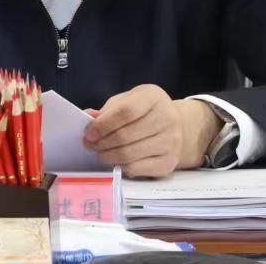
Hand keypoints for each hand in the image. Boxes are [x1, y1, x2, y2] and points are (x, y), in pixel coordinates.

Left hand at [81, 84, 221, 177]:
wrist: (177, 127)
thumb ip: (108, 110)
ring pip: (129, 155)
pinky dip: (121, 166)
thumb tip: (88, 118)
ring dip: (108, 156)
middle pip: (126, 136)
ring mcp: (170, 142)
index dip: (104, 124)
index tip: (89, 133)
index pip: (126, 111)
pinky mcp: (168, 163)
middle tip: (89, 145)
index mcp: (154, 97)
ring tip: (100, 153)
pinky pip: (137, 168)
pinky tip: (116, 160)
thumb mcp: (129, 101)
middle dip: (102, 143)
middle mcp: (167, 118)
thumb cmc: (145, 112)